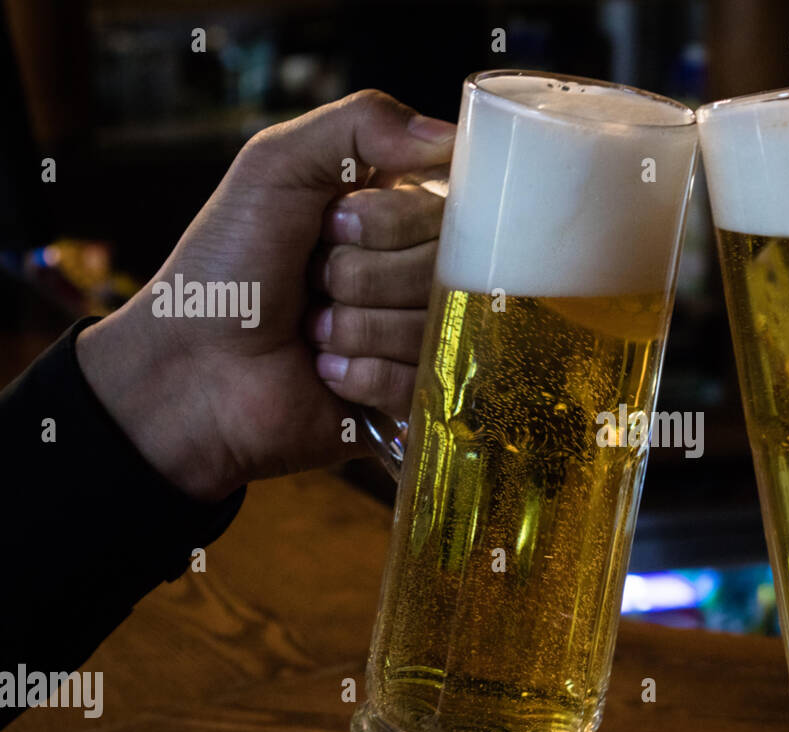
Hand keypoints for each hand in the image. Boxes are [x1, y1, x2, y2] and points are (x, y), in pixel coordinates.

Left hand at [75, 90, 453, 500]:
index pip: (449, 209)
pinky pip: (420, 381)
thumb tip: (450, 134)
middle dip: (363, 278)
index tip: (332, 226)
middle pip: (445, 271)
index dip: (389, 222)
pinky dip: (362, 376)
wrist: (189, 367)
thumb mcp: (276, 167)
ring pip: (433, 328)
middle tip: (314, 284)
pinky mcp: (411, 400)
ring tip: (313, 332)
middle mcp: (416, 276)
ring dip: (356, 330)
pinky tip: (326, 374)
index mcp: (396, 217)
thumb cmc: (227, 265)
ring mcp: (418, 340)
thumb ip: (361, 124)